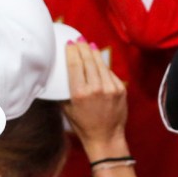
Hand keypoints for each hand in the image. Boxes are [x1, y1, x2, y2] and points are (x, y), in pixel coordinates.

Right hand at [62, 40, 128, 158]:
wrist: (106, 137)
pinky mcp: (121, 89)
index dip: (72, 52)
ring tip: (89, 45)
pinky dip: (103, 66)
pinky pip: (110, 73)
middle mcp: (96, 88)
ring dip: (94, 53)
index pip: (75, 65)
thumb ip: (63, 91)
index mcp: (79, 93)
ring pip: (101, 64)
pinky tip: (99, 61)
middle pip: (88, 61)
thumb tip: (56, 76)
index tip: (70, 43)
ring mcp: (110, 88)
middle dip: (83, 48)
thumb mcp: (67, 109)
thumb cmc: (82, 124)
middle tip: (79, 39)